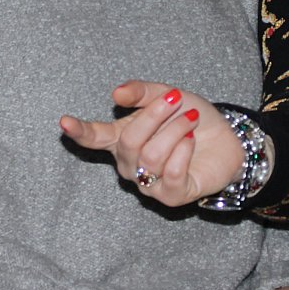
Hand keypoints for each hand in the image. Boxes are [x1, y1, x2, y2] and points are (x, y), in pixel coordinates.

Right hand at [60, 82, 243, 206]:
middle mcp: (129, 164)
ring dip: (176, 131)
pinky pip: (171, 173)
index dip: (79, 131)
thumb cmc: (190, 119)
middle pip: (130, 141)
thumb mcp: (167, 95)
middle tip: (177, 101)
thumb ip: (142, 93)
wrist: (225, 141)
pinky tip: (192, 141)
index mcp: (121, 139)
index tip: (64, 122)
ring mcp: (147, 184)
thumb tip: (116, 92)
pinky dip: (184, 151)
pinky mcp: (170, 197)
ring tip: (191, 121)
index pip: (94, 137)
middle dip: (155, 116)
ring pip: (152, 156)